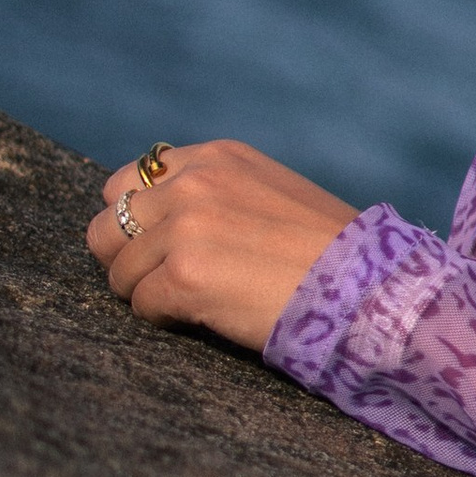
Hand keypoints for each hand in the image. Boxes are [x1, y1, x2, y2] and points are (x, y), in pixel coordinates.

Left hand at [87, 140, 359, 354]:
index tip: (158, 245)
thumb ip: (216, 192)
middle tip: (159, 280)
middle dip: (125, 256)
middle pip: (106, 224)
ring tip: (190, 303)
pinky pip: (141, 304)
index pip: (129, 180)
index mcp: (215, 158)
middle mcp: (194, 183)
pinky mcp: (184, 275)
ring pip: (119, 270)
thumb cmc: (329, 251)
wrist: (368, 285)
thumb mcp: (270, 192)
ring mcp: (185, 228)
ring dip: (146, 292)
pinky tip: (204, 317)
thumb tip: (160, 217)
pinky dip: (164, 318)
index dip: (135, 220)